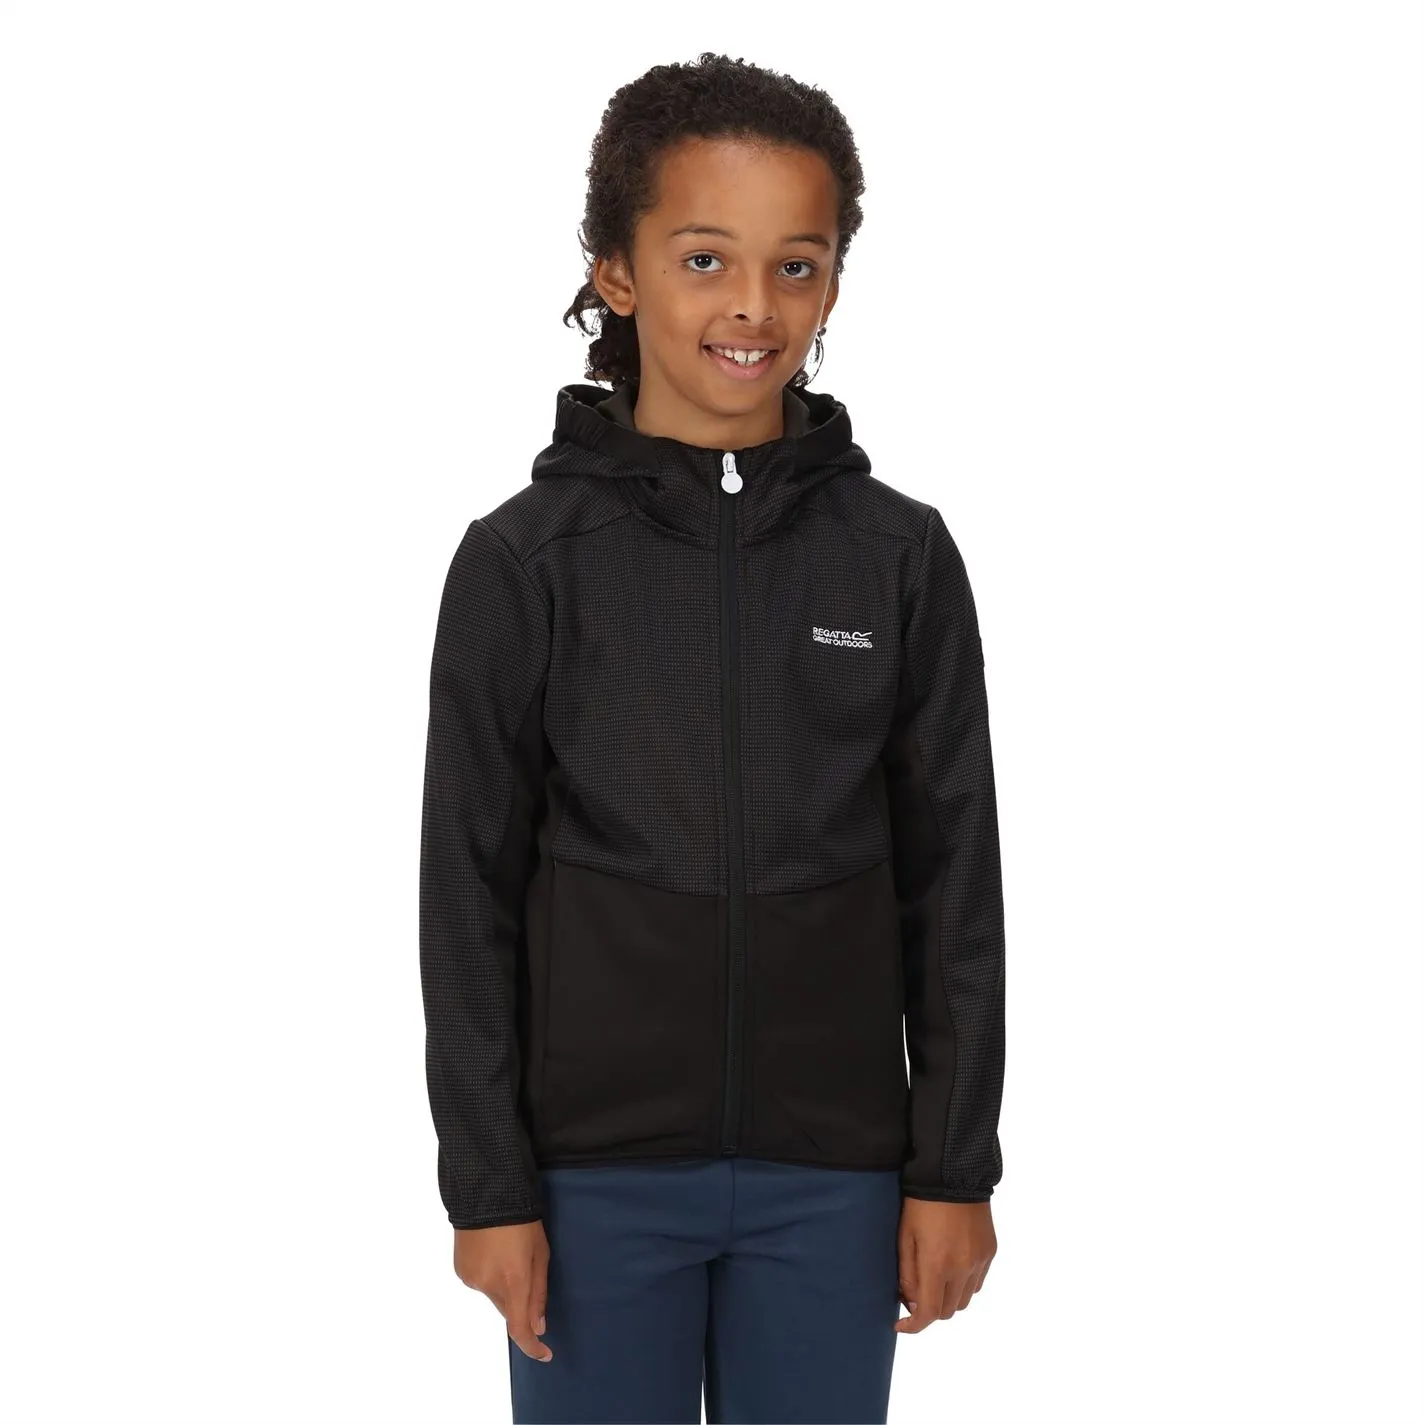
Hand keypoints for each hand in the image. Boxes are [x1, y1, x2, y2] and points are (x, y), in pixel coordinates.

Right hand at [454, 1221, 553, 1361]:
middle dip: (519, 1303)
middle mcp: (489, 1285)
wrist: (486, 1193)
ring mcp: (472, 1279)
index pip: (520, 1328)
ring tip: (507, 1253)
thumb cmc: (523, 1221)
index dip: (532, 1346)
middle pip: (508, 1310)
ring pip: (493, 1297)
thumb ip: (539, 1293)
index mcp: (514, 1280)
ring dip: (503, 1286)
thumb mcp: (540, 1253)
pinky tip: (492, 1252)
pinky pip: (480, 1283)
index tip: (545, 1354)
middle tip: (526, 1272)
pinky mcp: (461, 1271)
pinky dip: (489, 1276)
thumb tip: (538, 1327)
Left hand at [895, 1198, 995, 1333]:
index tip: (901, 1325)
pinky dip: (964, 1285)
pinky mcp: (989, 1252)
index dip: (914, 1326)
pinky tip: (952, 1269)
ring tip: (934, 1280)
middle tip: (914, 1295)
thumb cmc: (920, 1203)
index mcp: (937, 1264)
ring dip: (948, 1299)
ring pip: (964, 1300)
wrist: (953, 1173)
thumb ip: (907, 1273)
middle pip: (948, 1311)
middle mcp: (962, 1268)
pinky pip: (977, 1282)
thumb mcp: (904, 1236)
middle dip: (930, 1310)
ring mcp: (979, 1261)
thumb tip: (910, 1302)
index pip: (929, 1313)